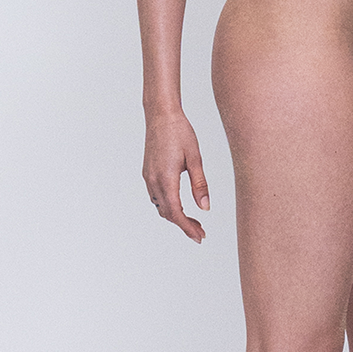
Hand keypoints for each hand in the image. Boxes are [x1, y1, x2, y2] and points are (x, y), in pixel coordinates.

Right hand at [142, 110, 209, 240]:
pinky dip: (167, 205)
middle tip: (200, 231)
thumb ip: (200, 184)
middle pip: (167, 213)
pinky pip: (156, 196)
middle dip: (183, 225)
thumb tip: (205, 208)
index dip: (187, 227)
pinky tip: (179, 204)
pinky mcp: (147, 172)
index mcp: (166, 178)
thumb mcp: (195, 158)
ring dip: (175, 216)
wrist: (161, 115)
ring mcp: (148, 176)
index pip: (176, 212)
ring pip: (160, 206)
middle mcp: (153, 180)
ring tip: (193, 220)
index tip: (199, 237)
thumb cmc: (180, 132)